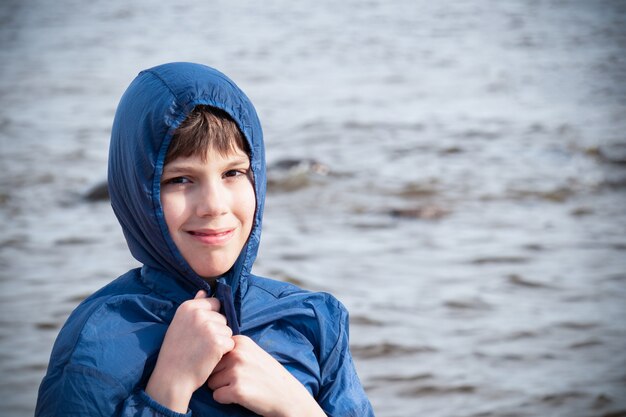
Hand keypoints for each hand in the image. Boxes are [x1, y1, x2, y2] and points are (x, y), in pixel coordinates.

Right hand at [146, 290, 234, 412]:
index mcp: (188, 307)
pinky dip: (224, 351)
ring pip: (228, 330)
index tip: (201, 330)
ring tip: (204, 350)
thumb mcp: (179, 324)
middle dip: (217, 330)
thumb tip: (204, 291)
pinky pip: (230, 342)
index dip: (211, 317)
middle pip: (223, 317)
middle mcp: (198, 314)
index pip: (214, 302)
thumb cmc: (175, 351)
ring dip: (221, 341)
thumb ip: (194, 306)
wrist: (172, 377)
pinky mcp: (218, 342)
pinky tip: (209, 357)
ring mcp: (209, 327)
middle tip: (200, 344)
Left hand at [207, 335, 325, 416]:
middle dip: (221, 377)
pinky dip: (227, 400)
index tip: (239, 369)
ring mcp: (237, 371)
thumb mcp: (253, 353)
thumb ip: (233, 350)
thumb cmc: (268, 375)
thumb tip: (205, 353)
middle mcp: (237, 353)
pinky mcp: (237, 390)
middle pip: (210, 368)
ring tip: (244, 387)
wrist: (289, 396)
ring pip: (211, 383)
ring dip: (223, 389)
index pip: (214, 352)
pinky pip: (217, 396)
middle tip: (242, 380)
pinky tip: (243, 396)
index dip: (223, 364)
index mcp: (240, 341)